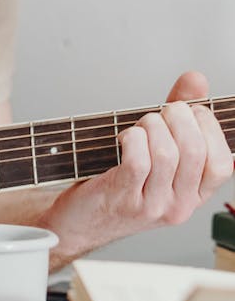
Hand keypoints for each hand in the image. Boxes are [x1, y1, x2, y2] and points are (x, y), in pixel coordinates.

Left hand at [44, 71, 233, 265]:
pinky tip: (124, 139)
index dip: (209, 128)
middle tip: (162, 112)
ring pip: (167, 153)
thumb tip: (196, 80)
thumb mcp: (157, 152)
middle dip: (178, 117)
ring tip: (140, 126)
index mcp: (194, 195)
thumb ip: (179, 117)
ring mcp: (152, 206)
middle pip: (195, 151)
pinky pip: (137, 162)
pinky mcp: (124, 200)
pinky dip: (132, 139)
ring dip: (151, 126)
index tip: (191, 111)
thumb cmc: (119, 183)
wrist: (80, 221)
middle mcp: (179, 206)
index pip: (222, 164)